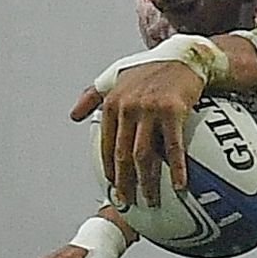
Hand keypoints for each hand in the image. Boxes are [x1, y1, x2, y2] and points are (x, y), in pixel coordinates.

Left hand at [71, 61, 204, 207]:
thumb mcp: (115, 76)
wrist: (183, 56)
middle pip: (123, 155)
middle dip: (124, 183)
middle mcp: (127, 108)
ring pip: (144, 155)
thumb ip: (93, 96)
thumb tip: (73, 117)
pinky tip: (180, 185)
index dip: (109, 169)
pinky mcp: (173, 111)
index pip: (107, 145)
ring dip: (147, 182)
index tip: (113, 187)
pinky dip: (176, 168)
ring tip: (151, 200)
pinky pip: (174, 147)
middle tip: (128, 202)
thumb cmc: (150, 67)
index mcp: (112, 103)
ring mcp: (150, 110)